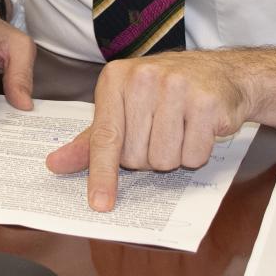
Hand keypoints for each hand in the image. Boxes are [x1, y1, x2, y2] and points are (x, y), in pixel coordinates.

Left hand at [45, 51, 249, 209]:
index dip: (102, 173)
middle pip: (136, 156)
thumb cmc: (165, 92)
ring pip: (165, 160)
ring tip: (182, 128)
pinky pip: (194, 155)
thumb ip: (91, 139)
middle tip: (161, 131)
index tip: (99, 204)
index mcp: (115, 79)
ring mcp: (176, 87)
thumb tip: (55, 164)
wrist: (221, 72)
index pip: (104, 137)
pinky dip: (197, 151)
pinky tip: (200, 127)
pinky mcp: (206, 102)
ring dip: (175, 155)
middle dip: (149, 156)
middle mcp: (143, 78)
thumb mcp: (124, 106)